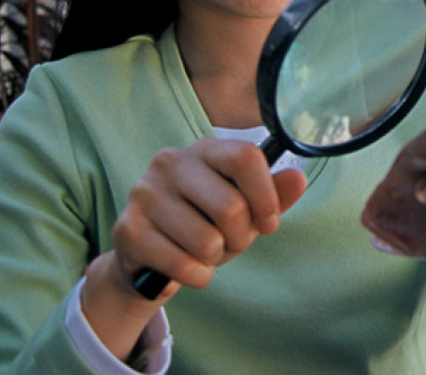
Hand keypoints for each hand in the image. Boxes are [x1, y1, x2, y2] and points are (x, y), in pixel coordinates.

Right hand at [81, 138, 305, 357]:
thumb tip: (298, 178)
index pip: (245, 157)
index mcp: (204, 149)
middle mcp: (170, 162)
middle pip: (231, 206)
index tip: (269, 223)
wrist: (149, 258)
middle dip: (241, 238)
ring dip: (215, 259)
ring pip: (207, 241)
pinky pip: (183, 265)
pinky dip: (197, 276)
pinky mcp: (127, 229)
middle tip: (229, 242)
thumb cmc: (204, 225)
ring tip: (203, 252)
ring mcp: (144, 193)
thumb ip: (274, 194)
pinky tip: (186, 268)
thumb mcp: (244, 209)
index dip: (266, 197)